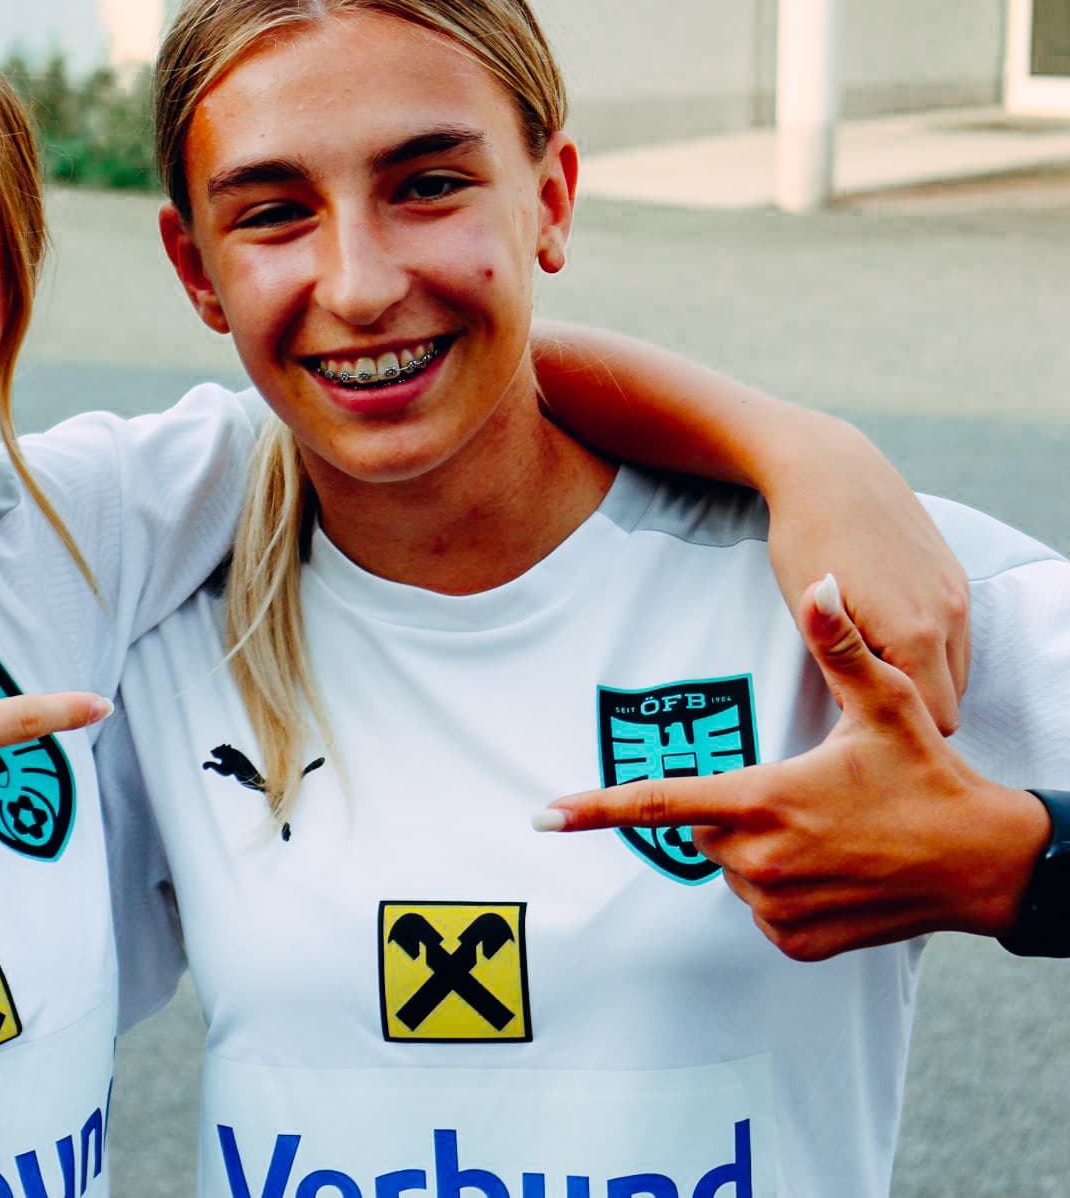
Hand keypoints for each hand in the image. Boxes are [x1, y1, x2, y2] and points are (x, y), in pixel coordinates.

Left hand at [539, 575, 1048, 960]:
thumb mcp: (885, 705)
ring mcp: (778, 907)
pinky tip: (833, 871)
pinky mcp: (798, 942)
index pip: (659, 803)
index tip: (543, 817)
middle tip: (802, 795)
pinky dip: (784, 891)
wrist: (985, 864)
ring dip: (762, 852)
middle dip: (734, 812)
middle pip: (704, 831)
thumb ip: (840, 647)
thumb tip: (820, 585)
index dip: (595, 808)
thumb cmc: (928, 779)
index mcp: (762, 801)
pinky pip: (764, 910)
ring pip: (734, 871)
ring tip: (829, 834)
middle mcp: (760, 860)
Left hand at [759, 416, 968, 732]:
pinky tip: (886, 629)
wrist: (828, 472)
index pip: (934, 720)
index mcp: (913, 634)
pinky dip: (931, 648)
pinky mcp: (956, 576)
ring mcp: (957, 593)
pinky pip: (957, 636)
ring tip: (871, 660)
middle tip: (862, 694)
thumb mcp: (808, 615)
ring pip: (958, 670)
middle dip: (914, 707)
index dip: (897, 727)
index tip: (859, 716)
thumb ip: (841, 671)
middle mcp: (948, 616)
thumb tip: (855, 713)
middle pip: (952, 701)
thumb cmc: (805, 542)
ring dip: (924, 677)